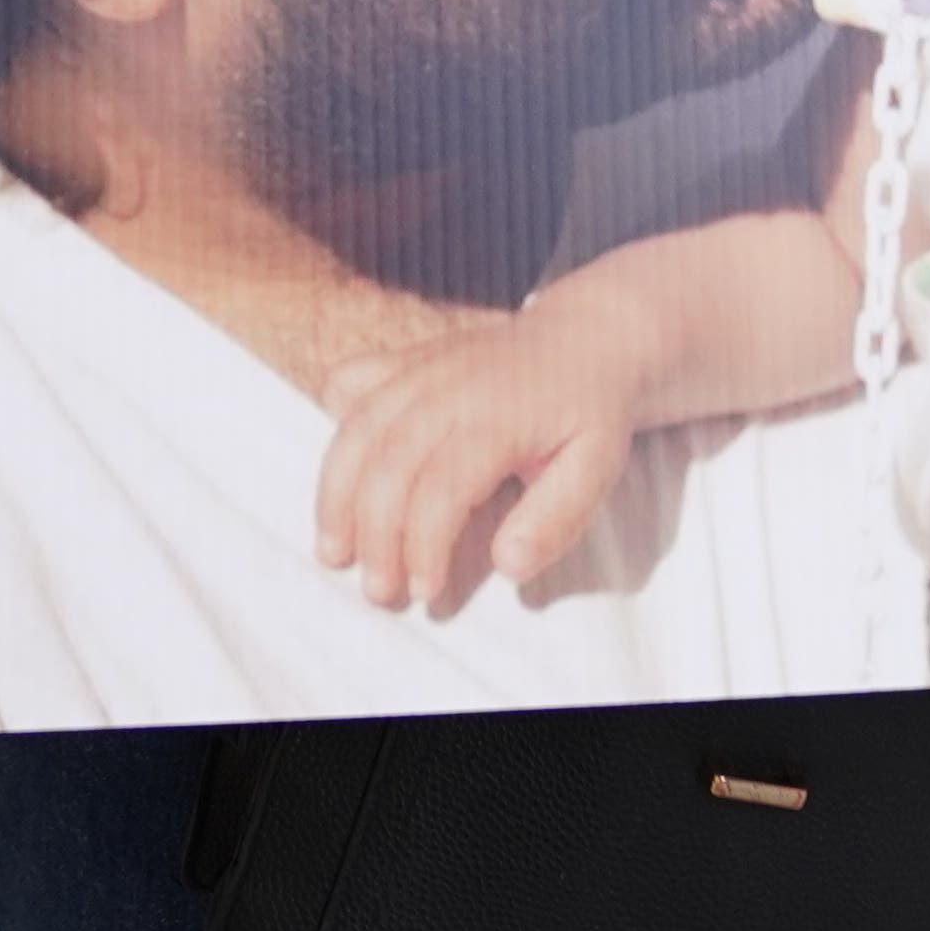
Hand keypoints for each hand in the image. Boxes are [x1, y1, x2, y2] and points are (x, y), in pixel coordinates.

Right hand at [314, 308, 656, 612]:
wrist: (587, 338)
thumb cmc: (590, 413)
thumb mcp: (597, 467)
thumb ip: (557, 518)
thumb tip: (507, 565)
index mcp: (495, 417)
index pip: (440, 490)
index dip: (422, 546)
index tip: (426, 592)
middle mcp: (445, 388)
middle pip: (386, 466)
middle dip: (373, 536)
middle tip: (379, 591)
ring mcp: (418, 370)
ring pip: (357, 432)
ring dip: (336, 496)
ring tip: (332, 550)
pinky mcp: (404, 362)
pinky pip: (350, 382)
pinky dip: (334, 423)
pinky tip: (339, 470)